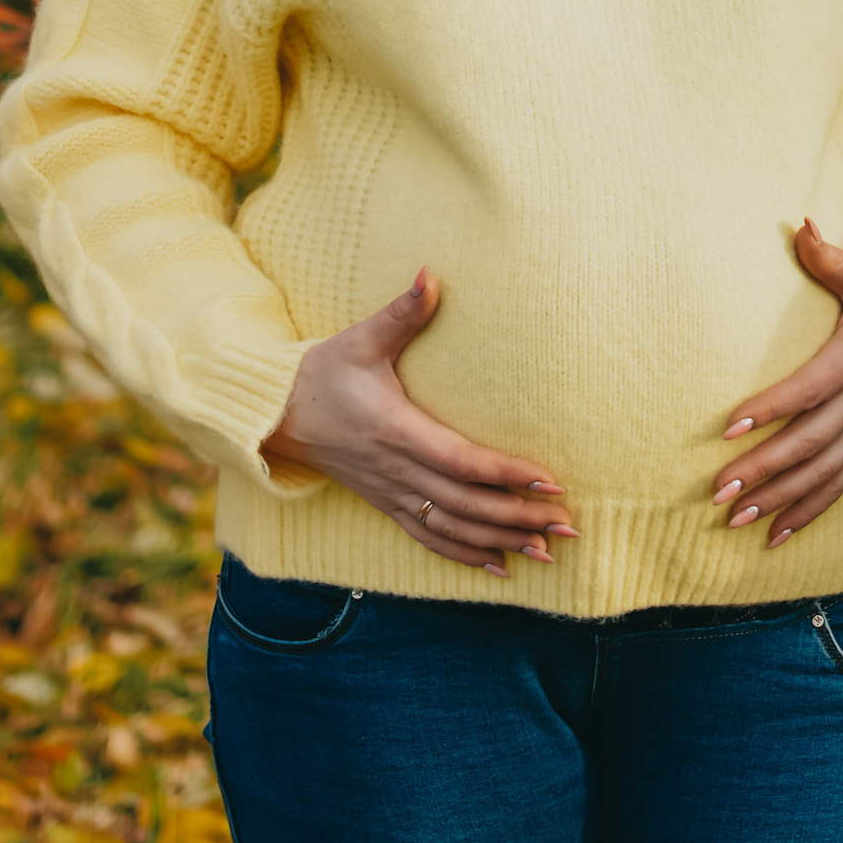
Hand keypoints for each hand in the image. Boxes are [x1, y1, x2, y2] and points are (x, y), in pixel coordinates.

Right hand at [263, 270, 576, 574]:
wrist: (276, 414)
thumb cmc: (323, 372)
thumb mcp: (361, 339)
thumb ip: (401, 312)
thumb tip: (431, 274)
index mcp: (397, 431)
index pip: (461, 462)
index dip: (506, 474)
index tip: (550, 479)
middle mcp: (397, 471)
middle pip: (466, 505)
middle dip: (518, 517)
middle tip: (567, 526)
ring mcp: (390, 493)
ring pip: (452, 529)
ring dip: (500, 542)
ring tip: (546, 551)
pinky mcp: (385, 503)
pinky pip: (429, 539)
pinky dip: (465, 555)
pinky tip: (499, 567)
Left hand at [712, 218, 842, 547]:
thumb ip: (829, 257)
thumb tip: (798, 224)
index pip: (806, 390)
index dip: (769, 409)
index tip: (728, 426)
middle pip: (808, 443)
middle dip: (762, 469)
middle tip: (718, 490)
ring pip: (821, 474)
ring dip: (778, 500)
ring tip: (735, 518)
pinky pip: (839, 487)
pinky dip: (808, 514)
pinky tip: (774, 537)